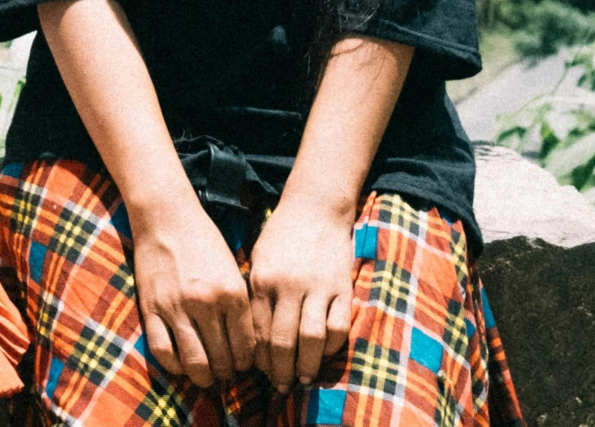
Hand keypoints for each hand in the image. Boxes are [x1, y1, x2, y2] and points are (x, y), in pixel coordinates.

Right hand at [130, 199, 255, 388]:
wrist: (165, 216)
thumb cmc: (203, 240)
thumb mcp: (232, 271)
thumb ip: (239, 306)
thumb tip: (245, 345)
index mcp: (232, 293)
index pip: (246, 347)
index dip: (246, 364)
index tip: (242, 367)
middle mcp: (206, 303)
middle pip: (222, 359)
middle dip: (226, 374)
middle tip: (225, 375)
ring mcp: (176, 307)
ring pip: (195, 362)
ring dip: (203, 377)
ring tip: (205, 377)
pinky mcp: (151, 307)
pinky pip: (162, 350)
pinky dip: (173, 366)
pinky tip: (180, 365)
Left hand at [246, 201, 358, 391]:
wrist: (315, 208)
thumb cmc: (280, 236)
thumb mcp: (257, 260)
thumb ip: (255, 294)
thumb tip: (252, 335)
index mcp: (262, 280)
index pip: (259, 330)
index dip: (259, 357)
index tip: (260, 372)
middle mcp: (289, 286)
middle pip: (284, 340)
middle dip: (281, 369)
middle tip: (280, 386)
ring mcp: (318, 287)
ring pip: (312, 338)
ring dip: (307, 364)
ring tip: (302, 379)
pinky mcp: (342, 287)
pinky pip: (338, 326)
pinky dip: (331, 346)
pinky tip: (324, 355)